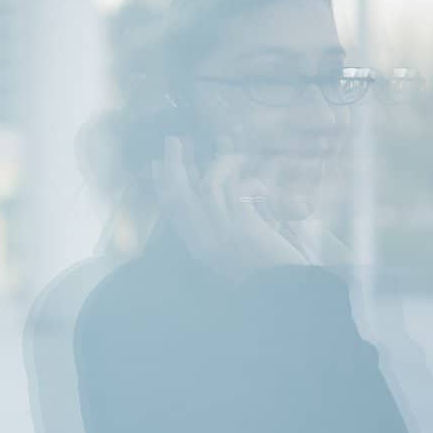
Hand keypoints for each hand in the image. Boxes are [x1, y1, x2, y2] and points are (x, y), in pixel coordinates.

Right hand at [155, 134, 309, 280]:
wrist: (278, 293)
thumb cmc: (261, 278)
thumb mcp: (232, 258)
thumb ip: (221, 233)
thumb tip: (223, 202)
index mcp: (198, 247)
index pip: (173, 211)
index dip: (162, 185)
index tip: (155, 166)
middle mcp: (204, 238)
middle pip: (180, 195)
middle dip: (174, 165)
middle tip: (172, 141)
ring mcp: (222, 232)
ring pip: (206, 186)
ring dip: (212, 159)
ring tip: (220, 138)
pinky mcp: (244, 227)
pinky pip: (237, 189)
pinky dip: (242, 173)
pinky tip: (247, 164)